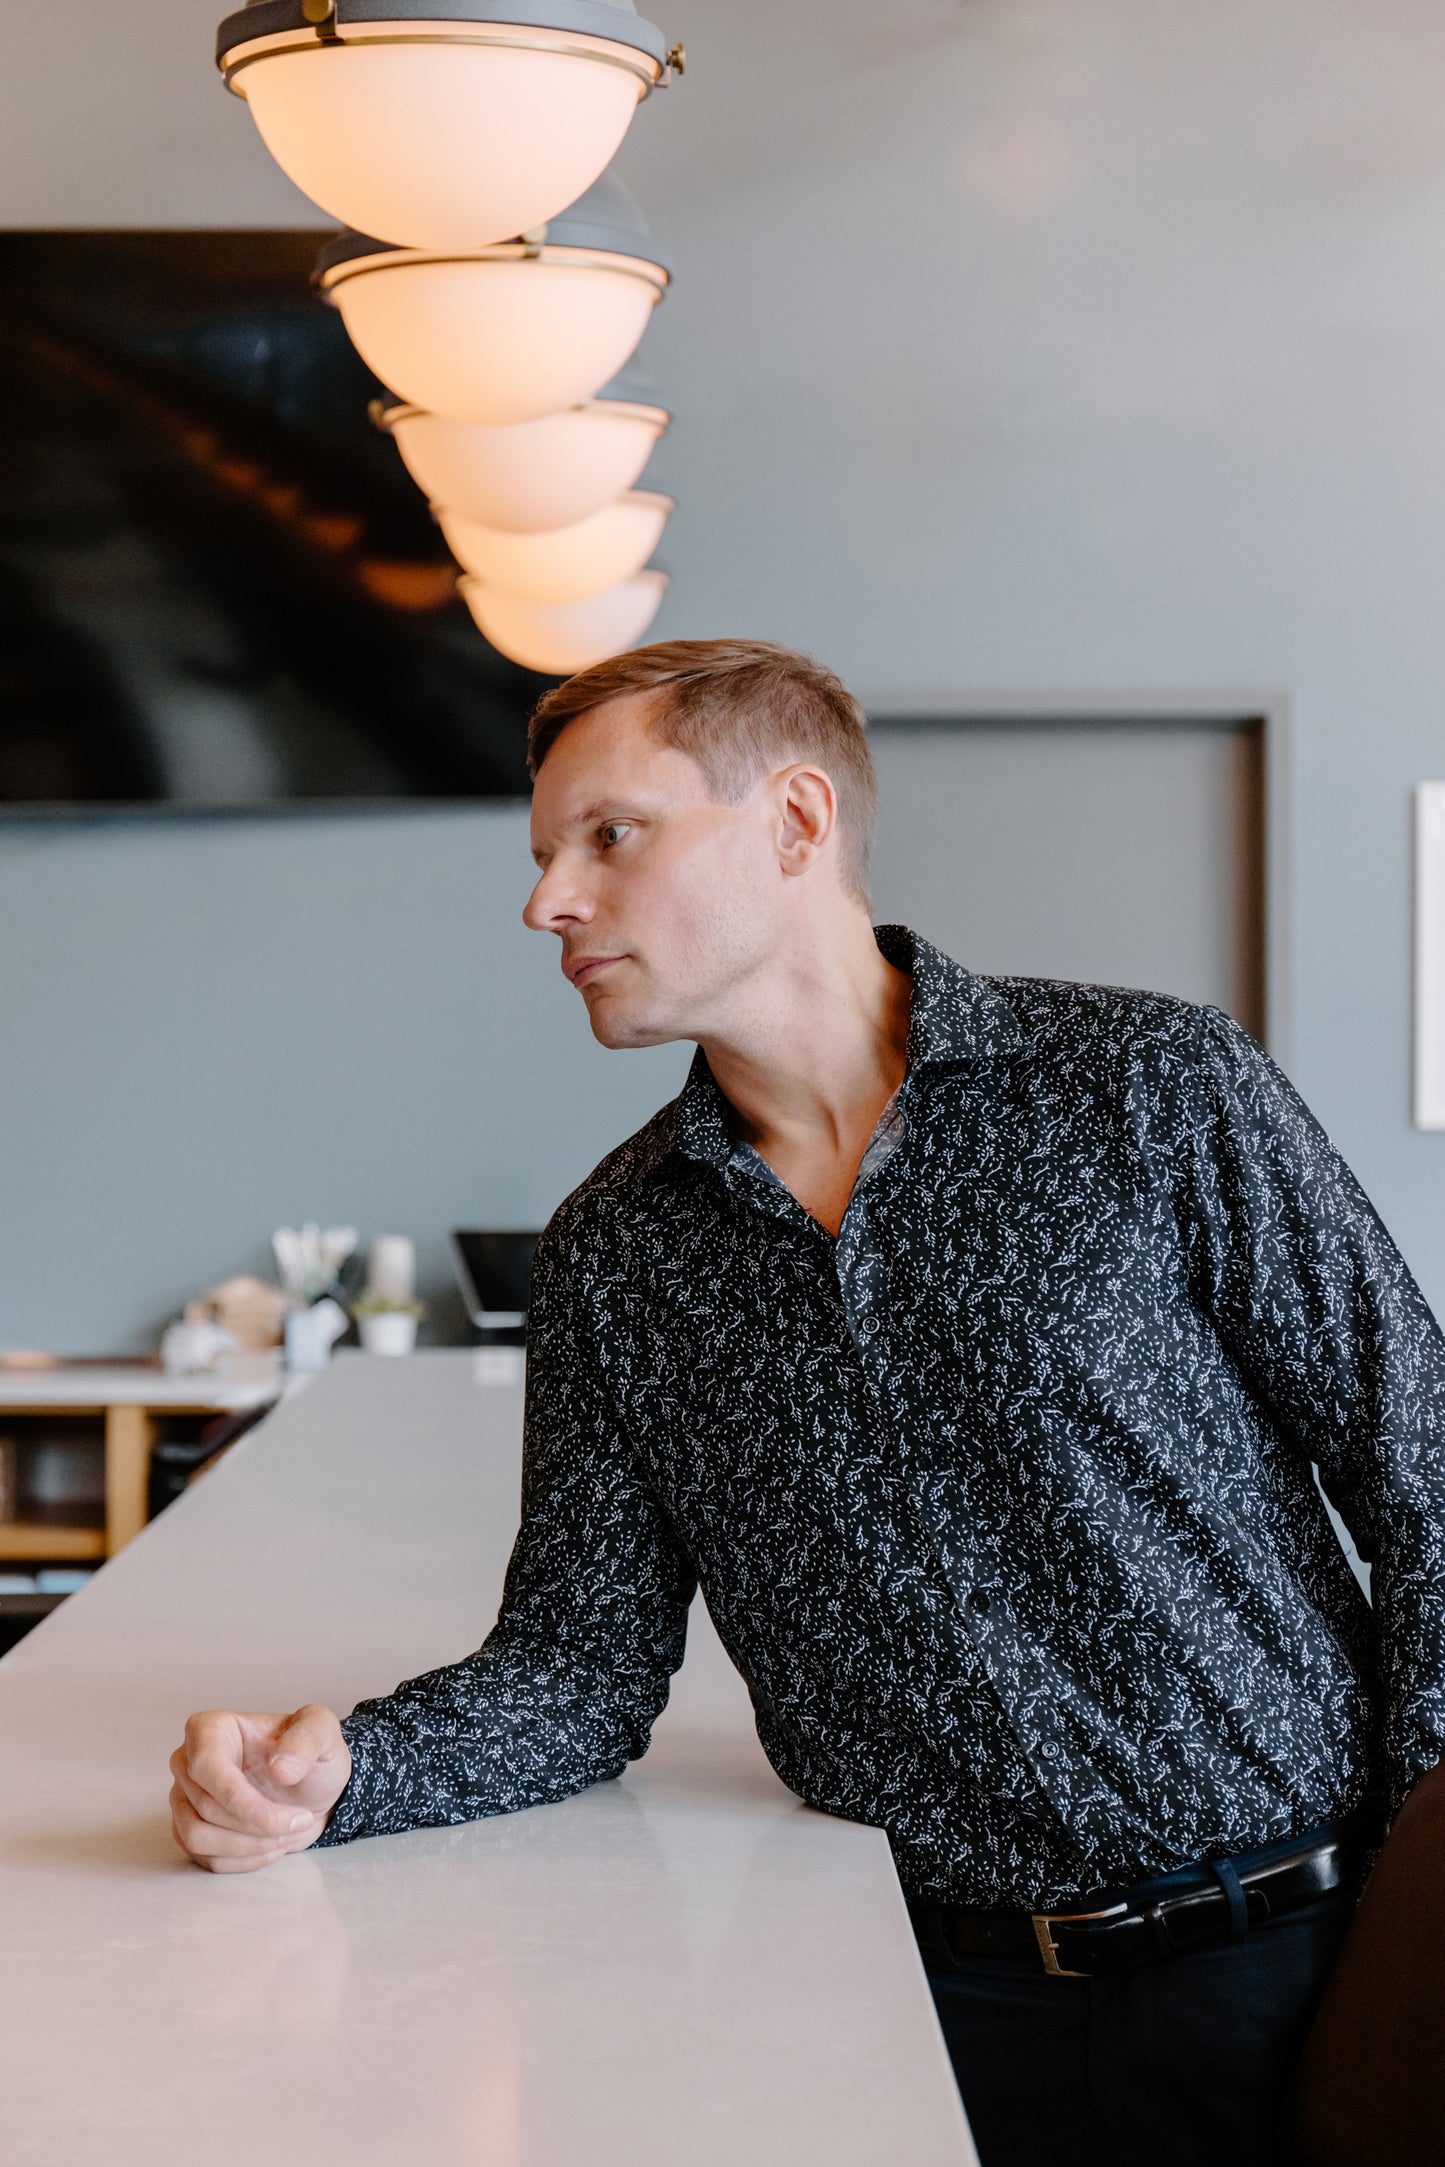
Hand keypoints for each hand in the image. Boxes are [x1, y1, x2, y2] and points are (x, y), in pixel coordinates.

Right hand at [170, 1705, 350, 1873]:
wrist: (310, 1788)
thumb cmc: (309, 1754)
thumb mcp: (322, 1731)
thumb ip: (307, 1740)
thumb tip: (280, 1769)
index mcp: (211, 1729)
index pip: (207, 1766)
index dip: (239, 1799)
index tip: (277, 1817)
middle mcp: (187, 1761)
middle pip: (205, 1807)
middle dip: (258, 1825)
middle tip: (300, 1821)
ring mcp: (184, 1799)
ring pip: (198, 1837)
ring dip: (250, 1845)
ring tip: (287, 1834)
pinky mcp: (189, 1831)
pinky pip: (206, 1858)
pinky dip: (245, 1860)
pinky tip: (272, 1844)